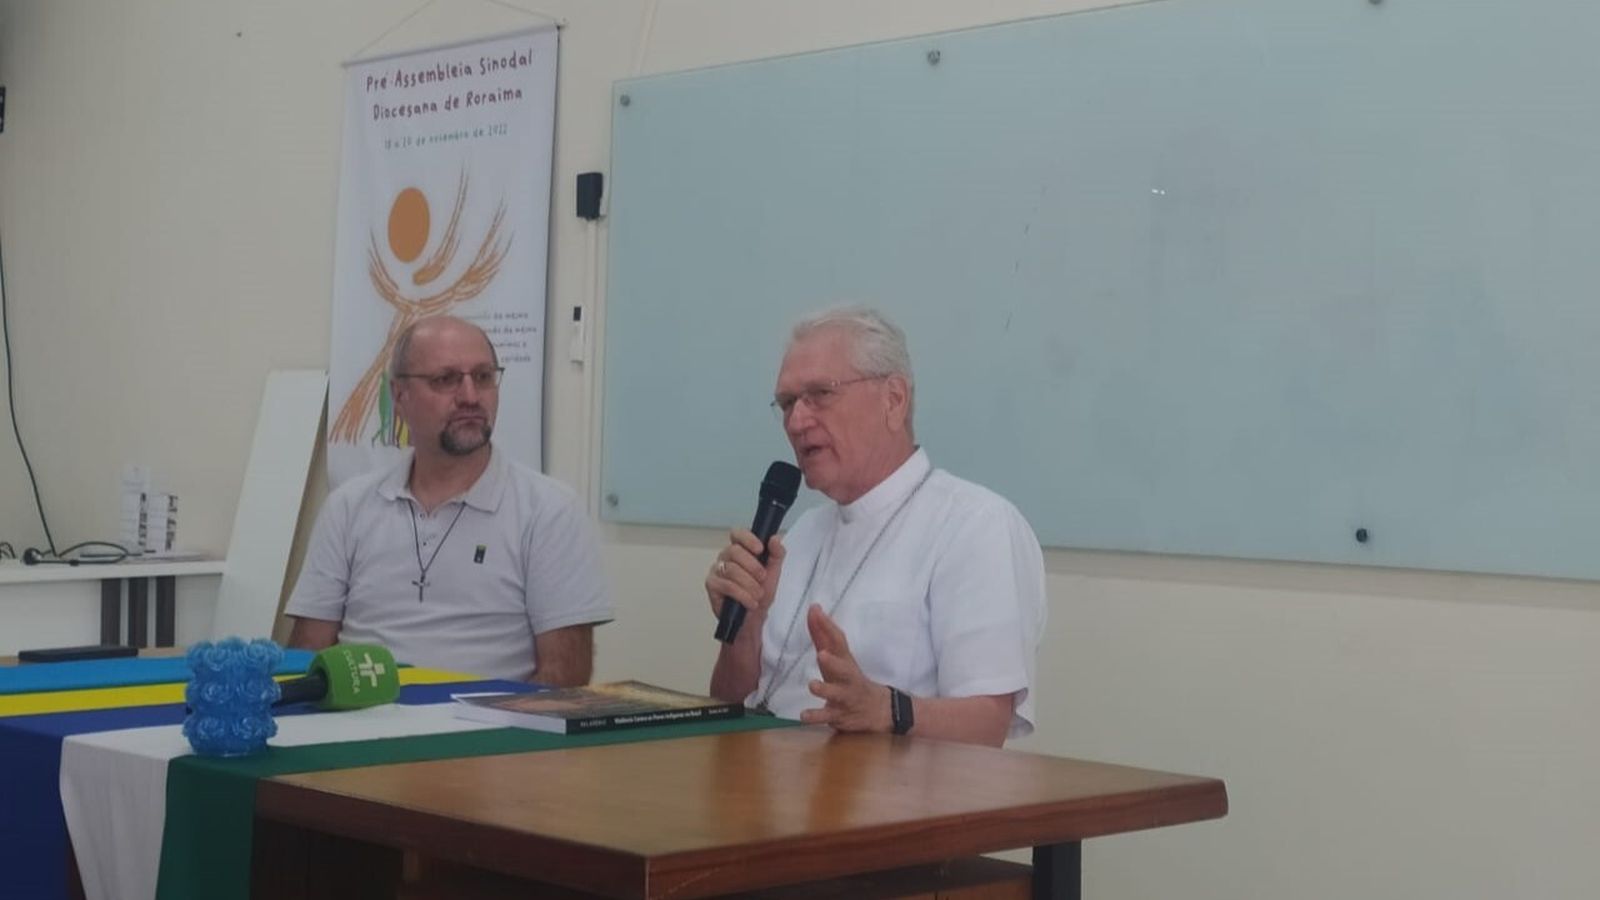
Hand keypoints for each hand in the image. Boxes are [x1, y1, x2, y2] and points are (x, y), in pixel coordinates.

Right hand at [705, 529, 785, 620]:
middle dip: (752, 567)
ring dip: (749, 584)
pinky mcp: (712, 585)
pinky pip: (726, 585)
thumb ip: (776, 554)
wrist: (754, 618)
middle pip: (734, 551)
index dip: (747, 539)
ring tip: (758, 595)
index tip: (760, 549)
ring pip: (731, 569)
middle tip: (762, 579)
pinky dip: (742, 595)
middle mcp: (726, 557)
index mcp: (740, 549)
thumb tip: (775, 538)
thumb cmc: (760, 593)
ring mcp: (716, 570)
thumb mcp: (774, 572)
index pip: (737, 534)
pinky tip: (750, 602)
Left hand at [799, 605, 891, 732]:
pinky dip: (815, 716)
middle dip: (834, 662)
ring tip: (812, 685)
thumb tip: (812, 610)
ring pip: (836, 694)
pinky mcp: (839, 715)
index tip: (814, 610)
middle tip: (821, 654)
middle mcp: (847, 678)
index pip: (838, 641)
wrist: (878, 709)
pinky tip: (803, 716)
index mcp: (845, 661)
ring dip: (825, 690)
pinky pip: (827, 717)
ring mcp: (844, 697)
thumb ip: (822, 636)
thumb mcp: (838, 657)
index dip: (827, 626)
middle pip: (844, 669)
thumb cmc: (850, 678)